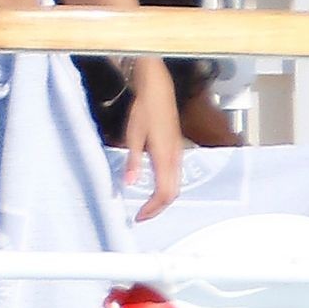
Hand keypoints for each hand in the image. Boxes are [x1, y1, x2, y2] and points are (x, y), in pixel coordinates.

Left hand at [122, 59, 181, 220]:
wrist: (158, 90)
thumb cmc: (144, 110)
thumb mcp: (133, 136)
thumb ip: (133, 161)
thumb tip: (130, 184)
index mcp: (164, 157)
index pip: (163, 193)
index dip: (152, 209)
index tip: (138, 217)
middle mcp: (175, 158)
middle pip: (172, 193)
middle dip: (158, 208)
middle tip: (141, 216)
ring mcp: (178, 153)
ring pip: (176, 185)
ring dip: (163, 199)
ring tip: (147, 206)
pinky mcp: (176, 149)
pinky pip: (175, 176)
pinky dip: (166, 188)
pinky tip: (154, 187)